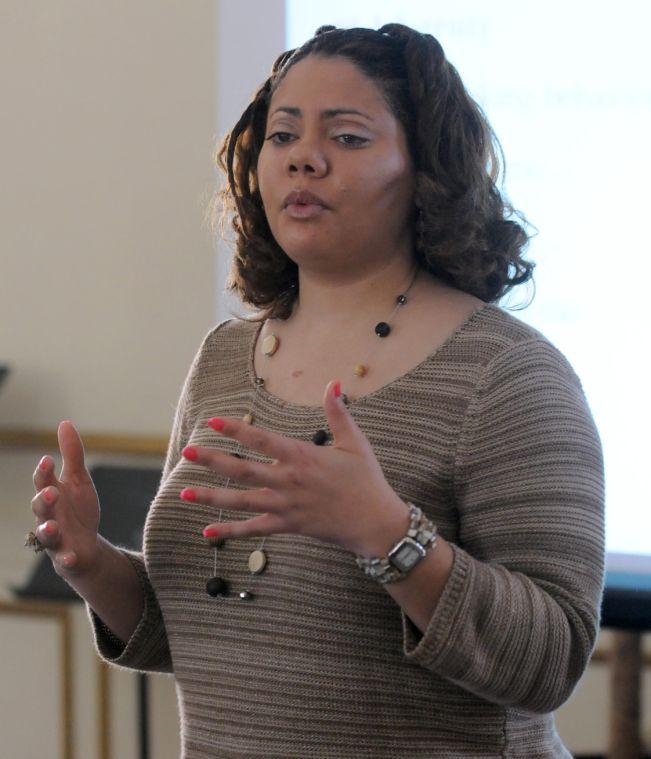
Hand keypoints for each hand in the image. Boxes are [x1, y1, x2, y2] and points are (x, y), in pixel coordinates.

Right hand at [30, 420, 100, 575]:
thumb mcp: (79, 480)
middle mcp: (48, 516)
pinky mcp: (66, 556)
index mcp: (52, 495)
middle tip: (51, 492)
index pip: (43, 481)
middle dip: (43, 499)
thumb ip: (72, 454)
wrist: (86, 545)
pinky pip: (63, 559)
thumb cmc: (78, 509)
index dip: (44, 472)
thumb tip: (65, 422)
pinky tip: (71, 557)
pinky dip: (66, 559)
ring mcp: (56, 538)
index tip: (49, 460)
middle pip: (40, 507)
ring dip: (48, 529)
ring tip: (53, 525)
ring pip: (46, 534)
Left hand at [179, 379, 408, 555]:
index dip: (236, 430)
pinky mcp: (287, 525)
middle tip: (187, 453)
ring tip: (183, 494)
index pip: (262, 440)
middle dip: (212, 461)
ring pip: (241, 501)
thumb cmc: (366, 480)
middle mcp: (287, 481)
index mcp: (301, 457)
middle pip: (242, 470)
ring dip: (211, 497)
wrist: (375, 522)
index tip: (213, 423)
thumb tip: (334, 382)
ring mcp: (285, 505)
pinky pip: (254, 529)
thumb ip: (339, 412)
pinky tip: (207, 531)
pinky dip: (230, 531)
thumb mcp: (355, 442)